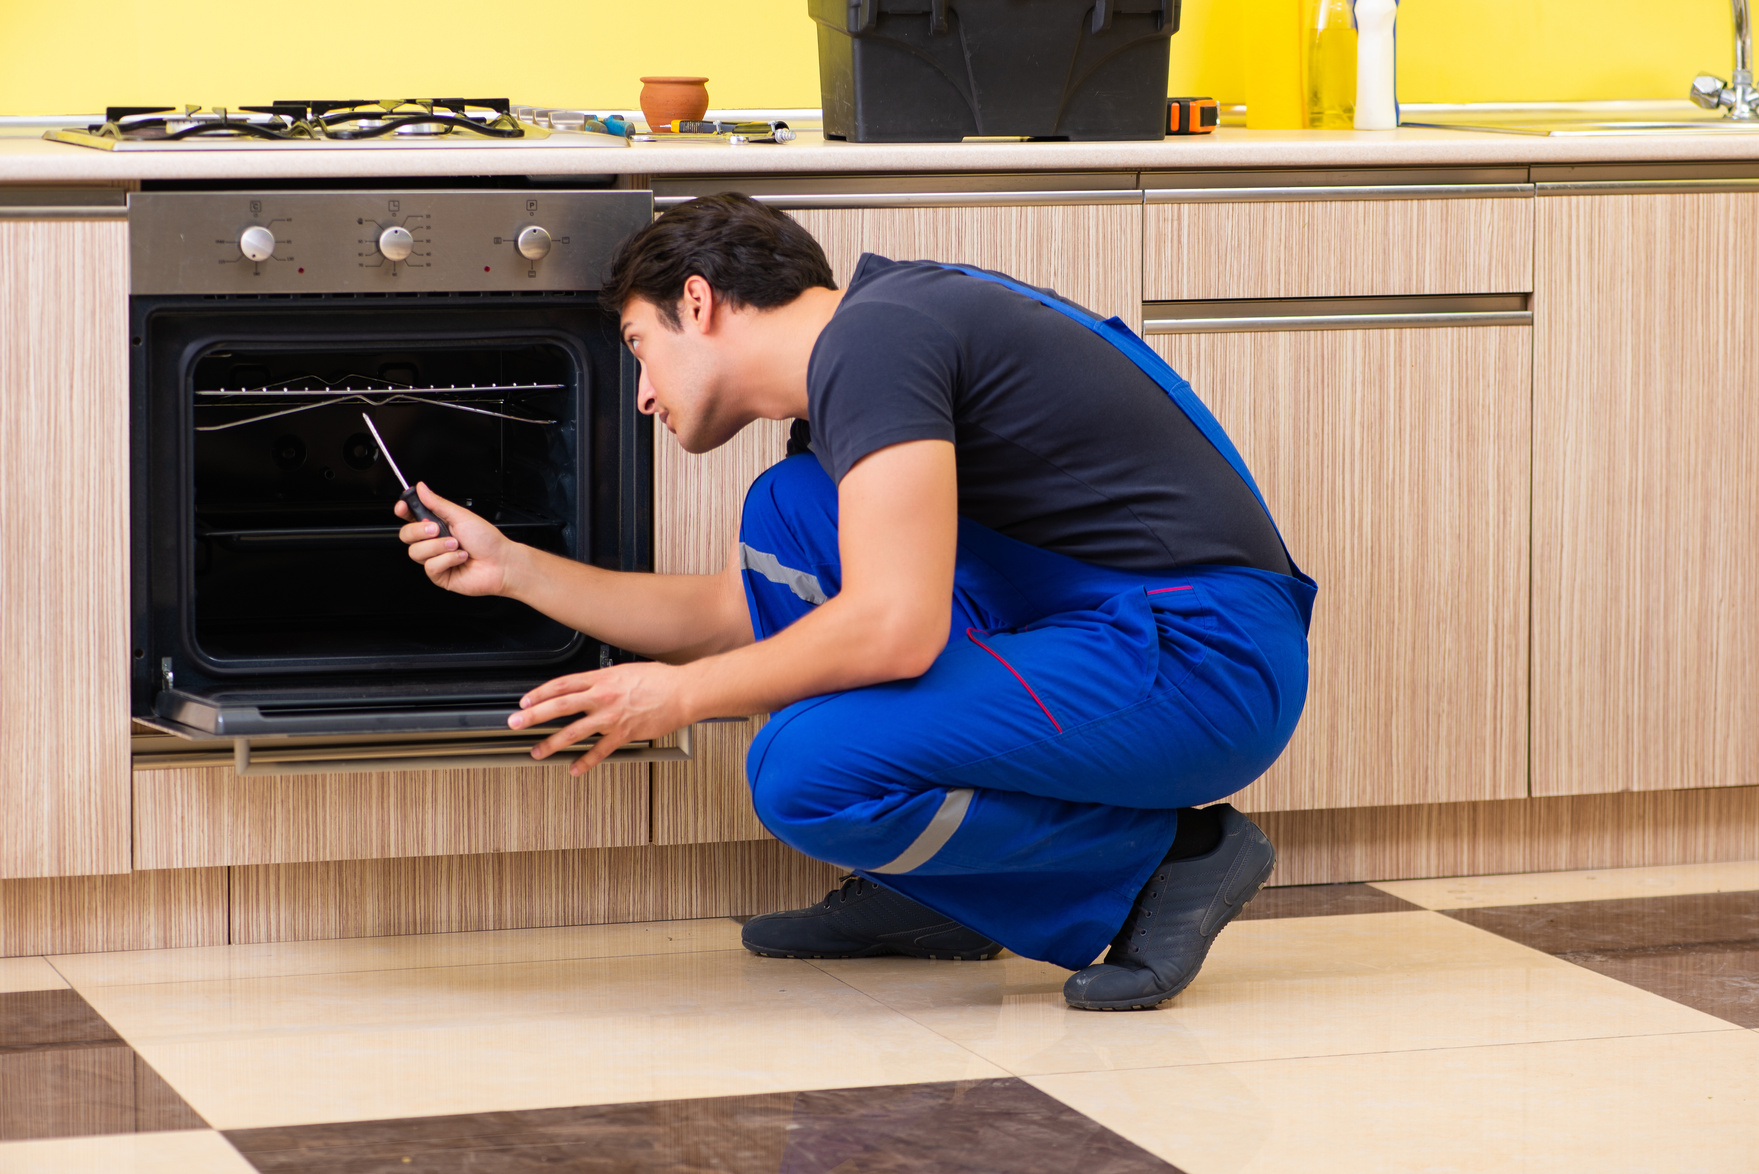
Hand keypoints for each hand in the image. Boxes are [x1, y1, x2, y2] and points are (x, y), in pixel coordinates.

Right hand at [395, 482, 515, 596]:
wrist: (501, 563)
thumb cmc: (487, 540)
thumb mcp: (461, 516)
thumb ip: (437, 503)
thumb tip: (421, 488)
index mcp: (438, 524)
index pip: (411, 516)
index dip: (403, 511)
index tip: (402, 507)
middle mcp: (434, 541)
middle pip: (406, 535)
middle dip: (420, 530)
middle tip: (437, 529)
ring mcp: (435, 558)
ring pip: (416, 552)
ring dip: (439, 547)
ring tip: (457, 545)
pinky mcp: (439, 575)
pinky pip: (430, 566)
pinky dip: (447, 560)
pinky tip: (460, 558)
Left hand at [509, 662, 689, 774]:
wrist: (683, 691)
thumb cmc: (660, 680)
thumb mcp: (626, 671)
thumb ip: (605, 679)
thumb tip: (590, 686)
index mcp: (602, 678)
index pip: (562, 684)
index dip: (539, 693)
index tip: (525, 701)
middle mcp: (602, 696)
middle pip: (559, 705)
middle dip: (533, 715)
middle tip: (514, 722)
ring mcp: (611, 717)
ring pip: (573, 731)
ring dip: (551, 743)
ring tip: (537, 752)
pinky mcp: (624, 734)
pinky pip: (600, 751)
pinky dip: (585, 762)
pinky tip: (574, 769)